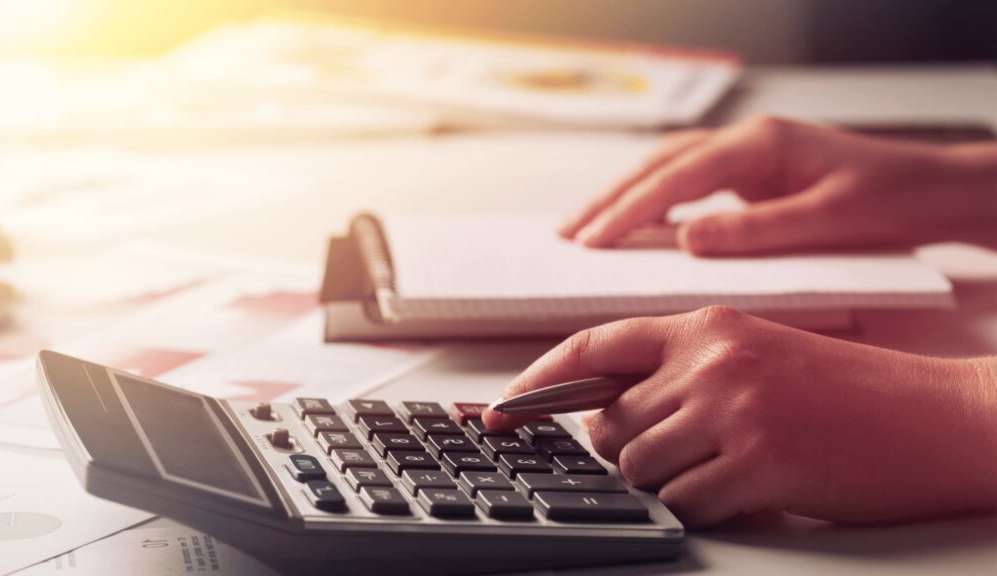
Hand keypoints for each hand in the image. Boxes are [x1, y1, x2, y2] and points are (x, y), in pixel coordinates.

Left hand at [483, 306, 996, 527]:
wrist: (936, 417)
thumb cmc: (848, 393)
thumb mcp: (755, 356)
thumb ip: (679, 374)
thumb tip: (606, 419)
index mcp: (706, 324)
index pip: (593, 346)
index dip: (538, 380)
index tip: (503, 408)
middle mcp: (710, 360)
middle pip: (609, 423)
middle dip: (627, 451)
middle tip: (679, 457)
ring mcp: (732, 410)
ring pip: (639, 468)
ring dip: (669, 483)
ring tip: (727, 472)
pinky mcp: (757, 463)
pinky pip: (684, 504)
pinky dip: (704, 510)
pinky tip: (749, 494)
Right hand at [559, 117, 996, 254]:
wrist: (932, 191)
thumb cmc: (890, 201)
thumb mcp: (827, 222)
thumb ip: (755, 231)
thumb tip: (688, 239)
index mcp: (762, 145)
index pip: (677, 176)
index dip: (630, 209)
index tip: (594, 239)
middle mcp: (748, 143)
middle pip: (659, 165)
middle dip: (609, 199)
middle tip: (568, 233)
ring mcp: (748, 156)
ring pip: (668, 170)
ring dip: (624, 197)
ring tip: (585, 227)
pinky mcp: (752, 175)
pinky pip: (687, 184)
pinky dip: (654, 202)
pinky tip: (636, 223)